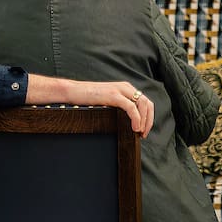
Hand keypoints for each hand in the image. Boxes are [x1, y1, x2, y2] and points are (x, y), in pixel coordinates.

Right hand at [26, 76, 154, 136]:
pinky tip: (134, 128)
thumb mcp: (107, 101)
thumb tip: (128, 121)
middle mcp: (125, 87)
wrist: (73, 91)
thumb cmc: (87, 98)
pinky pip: (131, 108)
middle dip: (149, 120)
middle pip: (147, 104)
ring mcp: (120, 90)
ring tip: (139, 132)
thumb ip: (118, 105)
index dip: (148, 117)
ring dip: (144, 121)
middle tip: (143, 134)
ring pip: (142, 105)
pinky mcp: (113, 95)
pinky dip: (136, 119)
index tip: (144, 130)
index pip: (145, 102)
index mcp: (125, 88)